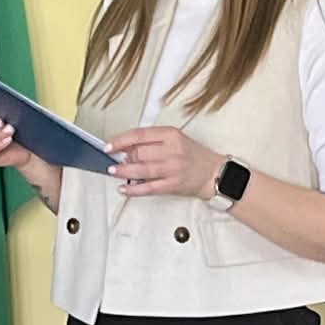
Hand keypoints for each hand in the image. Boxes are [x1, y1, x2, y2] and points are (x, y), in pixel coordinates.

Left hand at [105, 125, 222, 197]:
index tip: (109, 145)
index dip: (120, 140)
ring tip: (113, 171)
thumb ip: (154, 141)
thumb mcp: (176, 140)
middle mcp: (172, 150)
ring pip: (141, 170)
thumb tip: (127, 148)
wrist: (215, 173)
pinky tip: (123, 188)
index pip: (140, 135)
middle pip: (139, 152)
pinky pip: (148, 188)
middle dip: (124, 158)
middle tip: (116, 161)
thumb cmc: (194, 156)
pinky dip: (133, 189)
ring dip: (124, 171)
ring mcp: (172, 169)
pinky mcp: (173, 185)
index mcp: (171, 135)